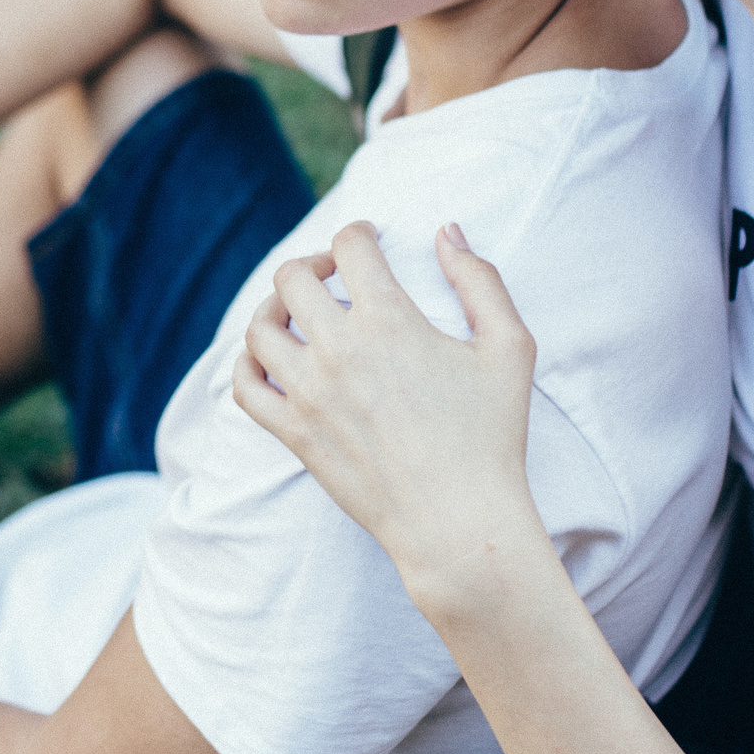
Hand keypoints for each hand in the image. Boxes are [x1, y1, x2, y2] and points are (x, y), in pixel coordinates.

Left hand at [233, 221, 538, 563]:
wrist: (459, 521)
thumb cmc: (492, 436)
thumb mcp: (509, 347)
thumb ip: (480, 280)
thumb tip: (447, 232)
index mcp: (389, 320)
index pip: (350, 247)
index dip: (358, 233)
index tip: (367, 241)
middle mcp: (339, 349)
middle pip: (292, 277)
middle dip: (312, 263)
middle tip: (333, 275)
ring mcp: (308, 393)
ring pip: (259, 327)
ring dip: (274, 307)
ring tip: (297, 312)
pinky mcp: (294, 434)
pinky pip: (244, 387)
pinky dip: (247, 363)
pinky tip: (269, 358)